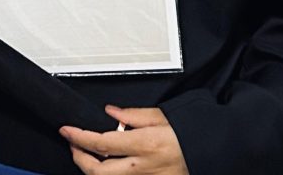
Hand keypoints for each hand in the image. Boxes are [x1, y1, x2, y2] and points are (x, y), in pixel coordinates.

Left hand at [60, 105, 188, 174]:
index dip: (79, 138)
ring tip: (88, 156)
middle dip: (80, 160)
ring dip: (93, 171)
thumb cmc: (192, 134)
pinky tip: (108, 166)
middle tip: (74, 146)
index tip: (66, 131)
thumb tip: (111, 112)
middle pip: (100, 173)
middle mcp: (144, 168)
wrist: (215, 153)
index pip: (102, 143)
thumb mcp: (163, 116)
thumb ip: (134, 115)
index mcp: (146, 145)